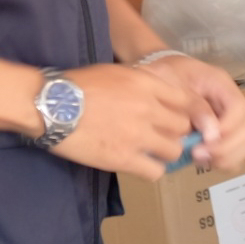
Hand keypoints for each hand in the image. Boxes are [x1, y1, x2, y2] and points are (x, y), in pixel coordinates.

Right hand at [44, 64, 205, 180]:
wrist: (51, 104)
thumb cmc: (78, 84)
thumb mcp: (117, 72)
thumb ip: (142, 83)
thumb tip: (157, 94)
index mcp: (148, 84)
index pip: (189, 101)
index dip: (193, 114)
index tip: (186, 121)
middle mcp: (148, 109)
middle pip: (183, 127)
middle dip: (176, 133)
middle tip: (163, 137)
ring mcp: (138, 135)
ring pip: (174, 150)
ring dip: (166, 152)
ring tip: (152, 152)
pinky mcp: (123, 158)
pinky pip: (155, 171)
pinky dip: (152, 170)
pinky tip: (141, 165)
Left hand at [136, 52, 244, 173]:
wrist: (157, 78)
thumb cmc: (163, 75)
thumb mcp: (171, 81)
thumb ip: (192, 103)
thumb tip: (211, 132)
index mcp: (221, 85)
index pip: (239, 107)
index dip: (229, 127)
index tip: (206, 140)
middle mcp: (230, 104)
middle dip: (226, 147)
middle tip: (198, 154)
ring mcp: (229, 121)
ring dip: (227, 157)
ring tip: (200, 159)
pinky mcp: (222, 136)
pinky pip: (235, 154)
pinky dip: (224, 162)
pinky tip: (202, 161)